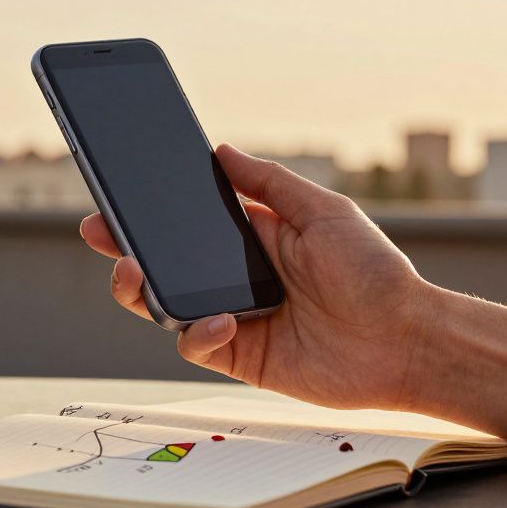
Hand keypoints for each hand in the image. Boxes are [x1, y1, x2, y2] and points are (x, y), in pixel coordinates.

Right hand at [80, 144, 434, 410]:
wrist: (405, 340)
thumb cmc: (374, 272)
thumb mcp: (322, 211)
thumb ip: (268, 183)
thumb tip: (222, 151)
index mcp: (254, 237)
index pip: (189, 221)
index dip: (151, 211)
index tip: (117, 193)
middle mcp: (236, 277)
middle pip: (164, 263)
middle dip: (125, 246)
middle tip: (100, 229)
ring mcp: (234, 317)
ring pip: (166, 305)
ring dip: (140, 289)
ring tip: (132, 270)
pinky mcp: (240, 356)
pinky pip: (196, 344)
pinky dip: (196, 332)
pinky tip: (217, 320)